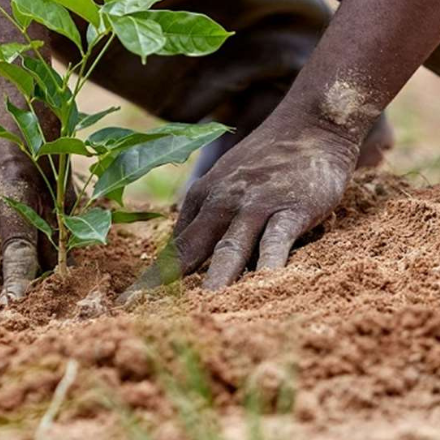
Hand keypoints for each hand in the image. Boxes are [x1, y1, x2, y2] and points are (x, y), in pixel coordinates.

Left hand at [121, 105, 360, 300]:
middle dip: (162, 286)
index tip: (127, 308)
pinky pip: (276, 243)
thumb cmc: (270, 160)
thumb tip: (182, 257)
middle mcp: (221, 203)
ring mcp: (255, 206)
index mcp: (202, 199)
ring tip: (197, 315)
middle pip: (189, 252)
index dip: (151, 280)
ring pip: (229, 251)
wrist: (313, 122)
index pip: (174, 248)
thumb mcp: (227, 184)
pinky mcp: (291, 208)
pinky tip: (261, 291)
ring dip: (213, 284)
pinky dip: (268, 267)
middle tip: (138, 317)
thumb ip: (206, 219)